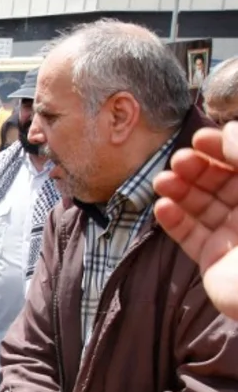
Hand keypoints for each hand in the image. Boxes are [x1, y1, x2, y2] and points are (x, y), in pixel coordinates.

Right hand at [154, 124, 237, 318]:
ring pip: (200, 207)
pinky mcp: (213, 261)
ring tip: (161, 182)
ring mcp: (233, 237)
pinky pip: (190, 237)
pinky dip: (173, 221)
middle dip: (196, 169)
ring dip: (179, 191)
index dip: (221, 148)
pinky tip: (162, 207)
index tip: (200, 138)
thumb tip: (228, 130)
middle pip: (219, 183)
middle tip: (178, 160)